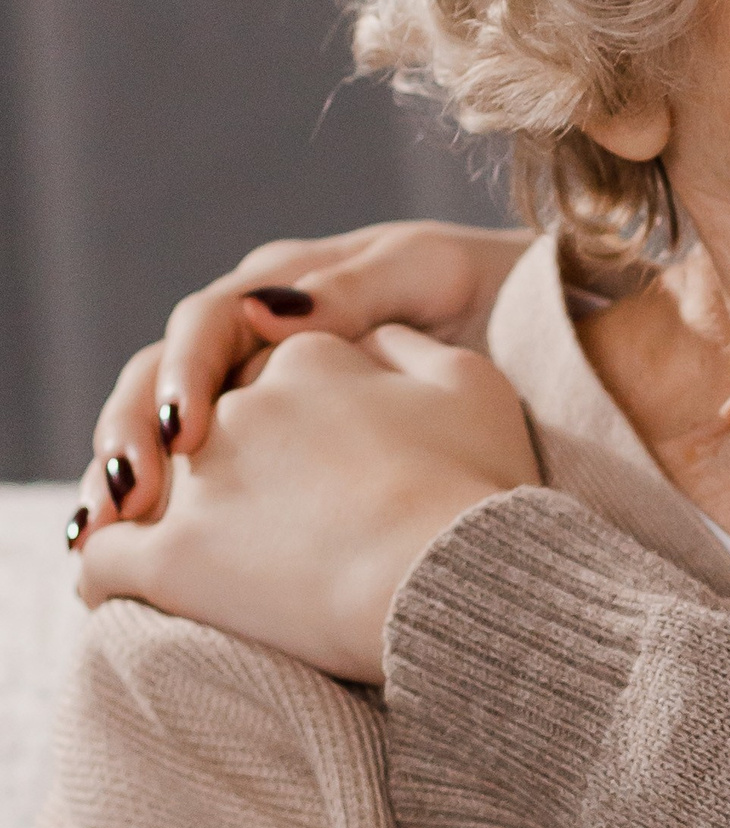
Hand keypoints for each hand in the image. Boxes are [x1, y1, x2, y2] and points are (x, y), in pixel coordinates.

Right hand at [73, 222, 534, 541]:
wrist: (530, 318)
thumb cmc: (480, 287)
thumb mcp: (426, 274)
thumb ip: (354, 288)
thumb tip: (272, 311)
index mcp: (281, 285)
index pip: (205, 325)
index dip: (185, 375)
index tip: (187, 431)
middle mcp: (253, 334)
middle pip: (162, 380)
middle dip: (132, 435)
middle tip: (123, 499)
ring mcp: (258, 389)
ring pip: (167, 428)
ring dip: (127, 476)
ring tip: (100, 533)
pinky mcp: (273, 443)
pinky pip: (205, 469)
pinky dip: (166, 509)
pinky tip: (129, 553)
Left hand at [75, 325, 541, 682]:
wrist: (451, 577)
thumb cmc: (476, 486)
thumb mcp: (474, 387)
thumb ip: (411, 348)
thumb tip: (371, 338)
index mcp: (309, 355)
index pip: (274, 367)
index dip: (288, 408)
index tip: (308, 448)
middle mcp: (241, 403)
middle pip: (208, 420)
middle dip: (207, 450)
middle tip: (245, 504)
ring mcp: (198, 478)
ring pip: (144, 481)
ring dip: (144, 503)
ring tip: (167, 539)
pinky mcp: (167, 557)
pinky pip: (103, 557)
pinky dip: (103, 562)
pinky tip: (116, 578)